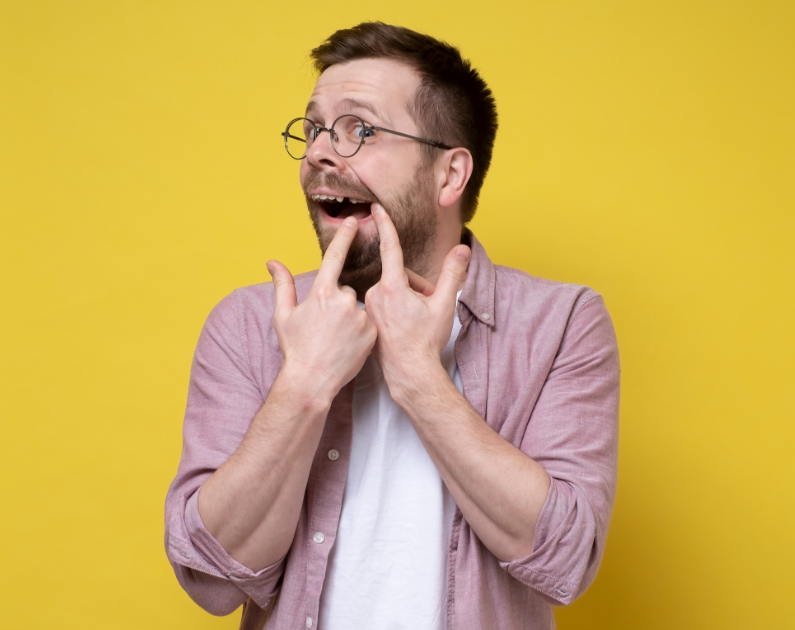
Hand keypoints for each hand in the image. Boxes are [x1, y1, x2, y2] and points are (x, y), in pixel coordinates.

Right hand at [267, 216, 376, 402]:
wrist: (312, 380)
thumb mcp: (283, 315)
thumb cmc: (295, 348)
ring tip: (336, 338)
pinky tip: (348, 344)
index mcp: (321, 293)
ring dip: (348, 316)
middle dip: (336, 303)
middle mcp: (343, 300)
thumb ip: (282, 285)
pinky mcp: (372, 331)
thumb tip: (272, 262)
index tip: (354, 221)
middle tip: (325, 327)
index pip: (335, 256)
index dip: (345, 236)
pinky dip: (360, 329)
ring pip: (356, 306)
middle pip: (344, 290)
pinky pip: (367, 321)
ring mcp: (360, 316)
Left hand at [364, 204, 470, 396]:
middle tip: (428, 307)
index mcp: (392, 287)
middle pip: (399, 276)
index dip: (385, 225)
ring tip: (415, 320)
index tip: (375, 208)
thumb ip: (452, 274)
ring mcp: (369, 307)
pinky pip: (383, 303)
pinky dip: (395, 309)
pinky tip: (403, 328)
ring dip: (406, 298)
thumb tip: (462, 249)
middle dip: (416, 286)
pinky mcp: (367, 318)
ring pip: (391, 290)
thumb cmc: (425, 341)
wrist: (409, 372)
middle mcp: (375, 294)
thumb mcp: (444, 305)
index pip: (390, 248)